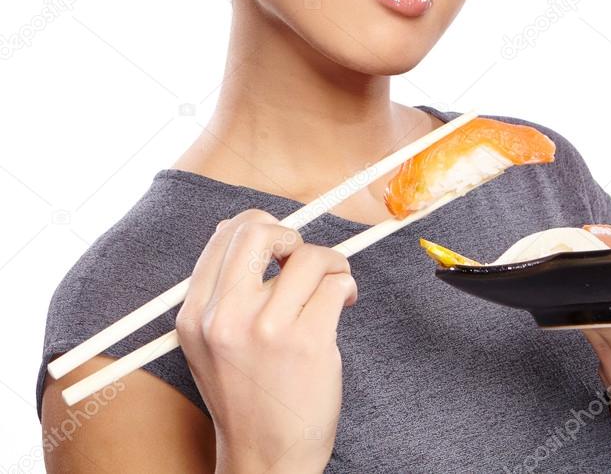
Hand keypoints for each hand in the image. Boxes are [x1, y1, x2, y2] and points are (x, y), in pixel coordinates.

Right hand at [175, 209, 356, 472]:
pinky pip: (337, 284)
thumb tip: (240, 227)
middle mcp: (225, 318)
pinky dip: (347, 288)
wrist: (266, 456)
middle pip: (259, 231)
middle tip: (304, 259)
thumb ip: (223, 290)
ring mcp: (266, 330)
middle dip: (292, 236)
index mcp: (196, 314)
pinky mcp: (307, 342)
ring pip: (310, 256)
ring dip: (333, 264)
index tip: (281, 247)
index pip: (226, 235)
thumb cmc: (247, 394)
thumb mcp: (212, 343)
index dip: (262, 227)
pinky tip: (343, 306)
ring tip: (334, 286)